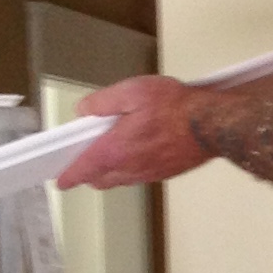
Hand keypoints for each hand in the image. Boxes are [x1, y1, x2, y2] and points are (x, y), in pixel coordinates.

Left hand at [58, 74, 208, 189]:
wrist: (212, 125)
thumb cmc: (175, 107)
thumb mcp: (132, 91)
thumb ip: (102, 102)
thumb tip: (84, 110)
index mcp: (115, 150)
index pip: (84, 170)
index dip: (69, 176)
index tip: (61, 181)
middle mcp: (130, 168)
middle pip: (100, 180)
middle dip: (89, 173)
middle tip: (83, 159)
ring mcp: (149, 174)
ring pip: (120, 180)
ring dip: (110, 172)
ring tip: (109, 153)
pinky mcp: (164, 173)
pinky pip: (138, 177)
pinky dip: (129, 170)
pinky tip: (135, 153)